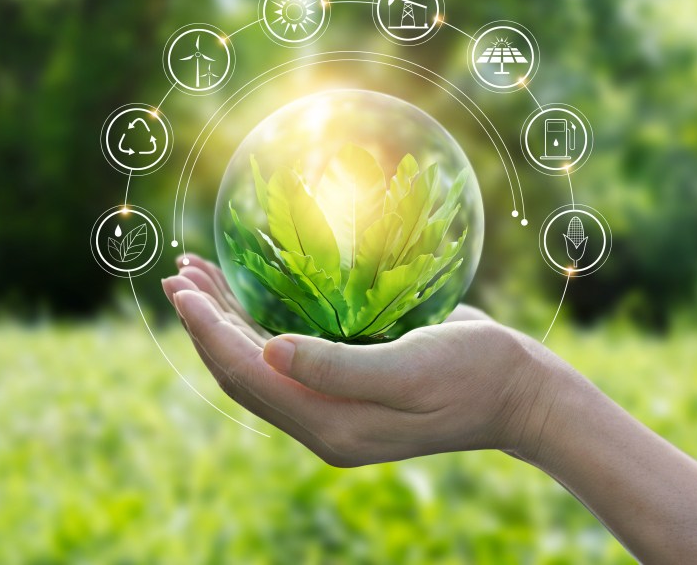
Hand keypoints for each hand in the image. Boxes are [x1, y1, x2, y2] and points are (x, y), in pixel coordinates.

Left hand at [162, 255, 568, 466]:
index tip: (183, 288)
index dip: (209, 332)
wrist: (519, 391)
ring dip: (226, 320)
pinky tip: (250, 292)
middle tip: (178, 273)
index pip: (248, 376)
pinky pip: (288, 357)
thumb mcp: (411, 368)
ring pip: (260, 363)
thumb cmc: (475, 373)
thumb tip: (267, 353)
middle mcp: (324, 421)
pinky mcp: (348, 385)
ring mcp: (335, 406)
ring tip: (198, 275)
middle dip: (206, 323)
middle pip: (243, 371)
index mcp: (332, 424)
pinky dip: (260, 324)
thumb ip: (337, 367)